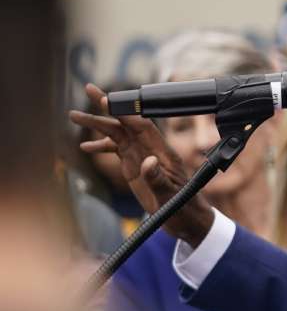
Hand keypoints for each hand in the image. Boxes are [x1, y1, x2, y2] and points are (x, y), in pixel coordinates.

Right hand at [69, 84, 213, 246]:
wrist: (187, 221)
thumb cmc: (184, 209)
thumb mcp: (171, 197)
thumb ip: (158, 179)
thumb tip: (148, 162)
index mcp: (163, 153)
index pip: (142, 126)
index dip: (126, 112)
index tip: (108, 100)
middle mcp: (151, 150)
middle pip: (127, 123)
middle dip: (108, 107)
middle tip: (89, 89)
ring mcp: (142, 156)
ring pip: (118, 134)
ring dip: (98, 124)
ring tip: (74, 115)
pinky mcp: (135, 166)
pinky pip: (116, 149)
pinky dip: (101, 145)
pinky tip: (85, 146)